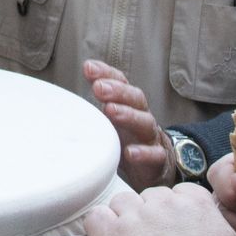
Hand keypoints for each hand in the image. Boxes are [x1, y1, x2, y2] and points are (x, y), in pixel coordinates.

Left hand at [84, 59, 174, 189]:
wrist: (154, 167)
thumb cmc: (127, 138)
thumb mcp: (110, 119)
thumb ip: (97, 103)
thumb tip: (78, 79)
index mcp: (129, 105)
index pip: (121, 83)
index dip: (106, 74)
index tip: (89, 68)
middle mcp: (141, 116)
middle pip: (135, 98)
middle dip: (117, 91)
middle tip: (99, 87)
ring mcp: (150, 137)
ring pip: (144, 122)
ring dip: (128, 115)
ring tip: (110, 110)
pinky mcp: (158, 159)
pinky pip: (154, 155)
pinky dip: (143, 153)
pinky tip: (129, 153)